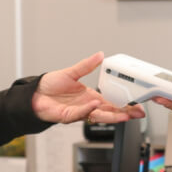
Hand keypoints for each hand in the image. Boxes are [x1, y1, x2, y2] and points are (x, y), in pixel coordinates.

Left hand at [33, 51, 147, 123]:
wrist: (34, 94)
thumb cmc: (50, 86)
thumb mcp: (71, 72)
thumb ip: (86, 65)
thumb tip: (99, 55)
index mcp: (89, 97)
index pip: (111, 103)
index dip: (124, 105)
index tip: (136, 106)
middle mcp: (86, 106)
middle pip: (109, 112)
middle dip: (124, 114)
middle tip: (137, 114)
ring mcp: (78, 112)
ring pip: (98, 116)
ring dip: (111, 116)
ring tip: (124, 114)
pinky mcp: (67, 116)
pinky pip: (80, 113)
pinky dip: (88, 109)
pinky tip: (96, 104)